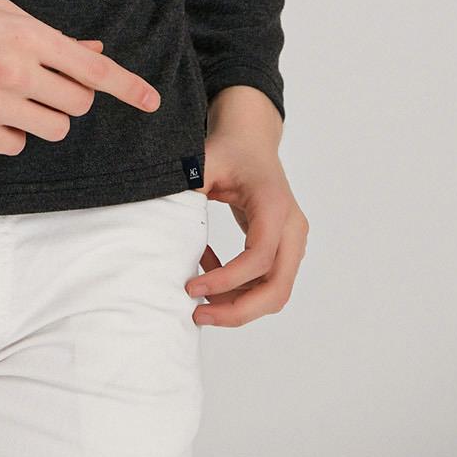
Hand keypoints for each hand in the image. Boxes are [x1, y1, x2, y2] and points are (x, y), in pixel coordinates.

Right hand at [0, 0, 159, 154]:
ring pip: (53, 129)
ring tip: (11, 99)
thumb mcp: (1, 15)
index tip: (151, 102)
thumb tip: (93, 55)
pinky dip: (9, 133)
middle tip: (42, 87)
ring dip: (42, 118)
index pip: (91, 69)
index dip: (127, 87)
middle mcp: (16, 71)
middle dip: (69, 98)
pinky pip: (17, 145)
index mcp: (26, 36)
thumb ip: (50, 38)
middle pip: (77, 104)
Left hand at [185, 127, 308, 327]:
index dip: (227, 280)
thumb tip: (162, 219)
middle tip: (198, 315)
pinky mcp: (285, 248)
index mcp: (274, 206)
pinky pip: (268, 281)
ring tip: (201, 301)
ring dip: (239, 304)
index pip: (259, 258)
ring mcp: (293, 240)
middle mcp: (292, 228)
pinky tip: (209, 273)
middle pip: (277, 287)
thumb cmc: (230, 151)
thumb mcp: (205, 162)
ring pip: (276, 291)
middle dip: (238, 310)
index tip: (191, 287)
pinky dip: (240, 289)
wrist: (252, 141)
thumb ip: (187, 188)